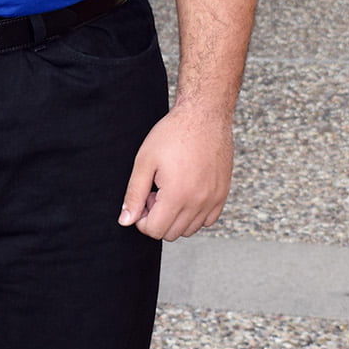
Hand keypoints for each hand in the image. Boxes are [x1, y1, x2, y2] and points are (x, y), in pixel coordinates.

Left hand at [118, 104, 233, 242]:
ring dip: (176, 217)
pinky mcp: (223, 194)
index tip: (144, 197)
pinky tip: (186, 192)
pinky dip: (195, 214)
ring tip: (171, 190)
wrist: (204, 115)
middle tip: (156, 191)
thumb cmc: (172, 134)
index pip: (154, 230)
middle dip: (158, 217)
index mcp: (177, 196)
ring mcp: (213, 199)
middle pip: (171, 233)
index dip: (142, 218)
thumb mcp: (145, 161)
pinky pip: (208, 220)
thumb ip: (134, 194)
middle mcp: (198, 202)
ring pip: (189, 229)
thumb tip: (125, 221)